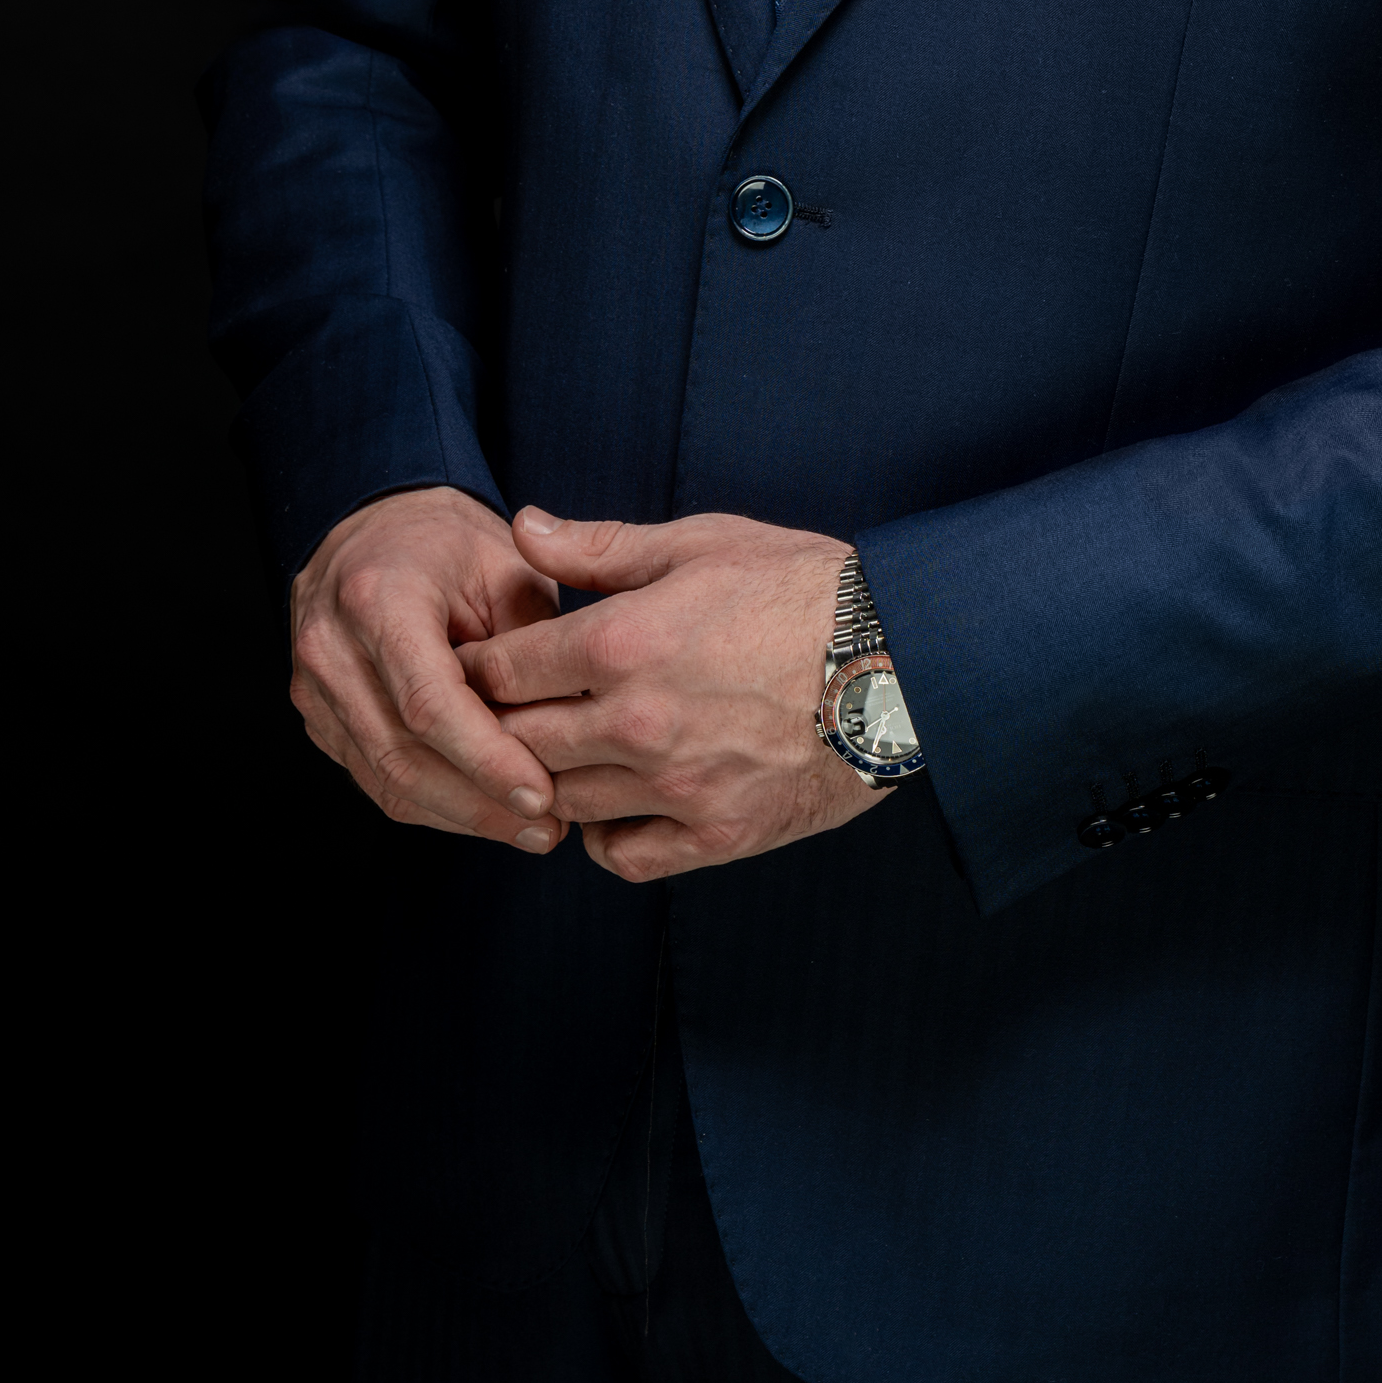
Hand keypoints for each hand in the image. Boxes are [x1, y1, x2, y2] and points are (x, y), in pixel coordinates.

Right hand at [290, 484, 566, 851]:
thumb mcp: (508, 566)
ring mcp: (315, 689)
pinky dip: (435, 804)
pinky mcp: (321, 720)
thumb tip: (574, 723)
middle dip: (480, 802)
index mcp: (377, 597)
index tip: (543, 794)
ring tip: (530, 831)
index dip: (486, 757)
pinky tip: (488, 814)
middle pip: (402, 754)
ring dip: (462, 815)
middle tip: (548, 828)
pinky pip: (376, 779)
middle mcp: (330, 648)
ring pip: (386, 779)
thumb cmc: (452, 545)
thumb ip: (531, 641)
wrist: (377, 530)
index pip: (428, 702)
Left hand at [457, 508, 883, 882]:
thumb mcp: (702, 543)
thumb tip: (522, 527)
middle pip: (516, 742)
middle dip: (496, 726)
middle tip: (500, 712)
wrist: (904, 659)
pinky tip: (615, 800)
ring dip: (546, 780)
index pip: (502, 669)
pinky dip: (602, 835)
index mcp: (624, 642)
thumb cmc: (805, 587)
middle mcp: (636, 723)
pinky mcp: (716, 834)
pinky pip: (621, 855)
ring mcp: (675, 788)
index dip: (477, 665)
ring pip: (560, 803)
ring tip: (559, 753)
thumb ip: (600, 547)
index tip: (476, 664)